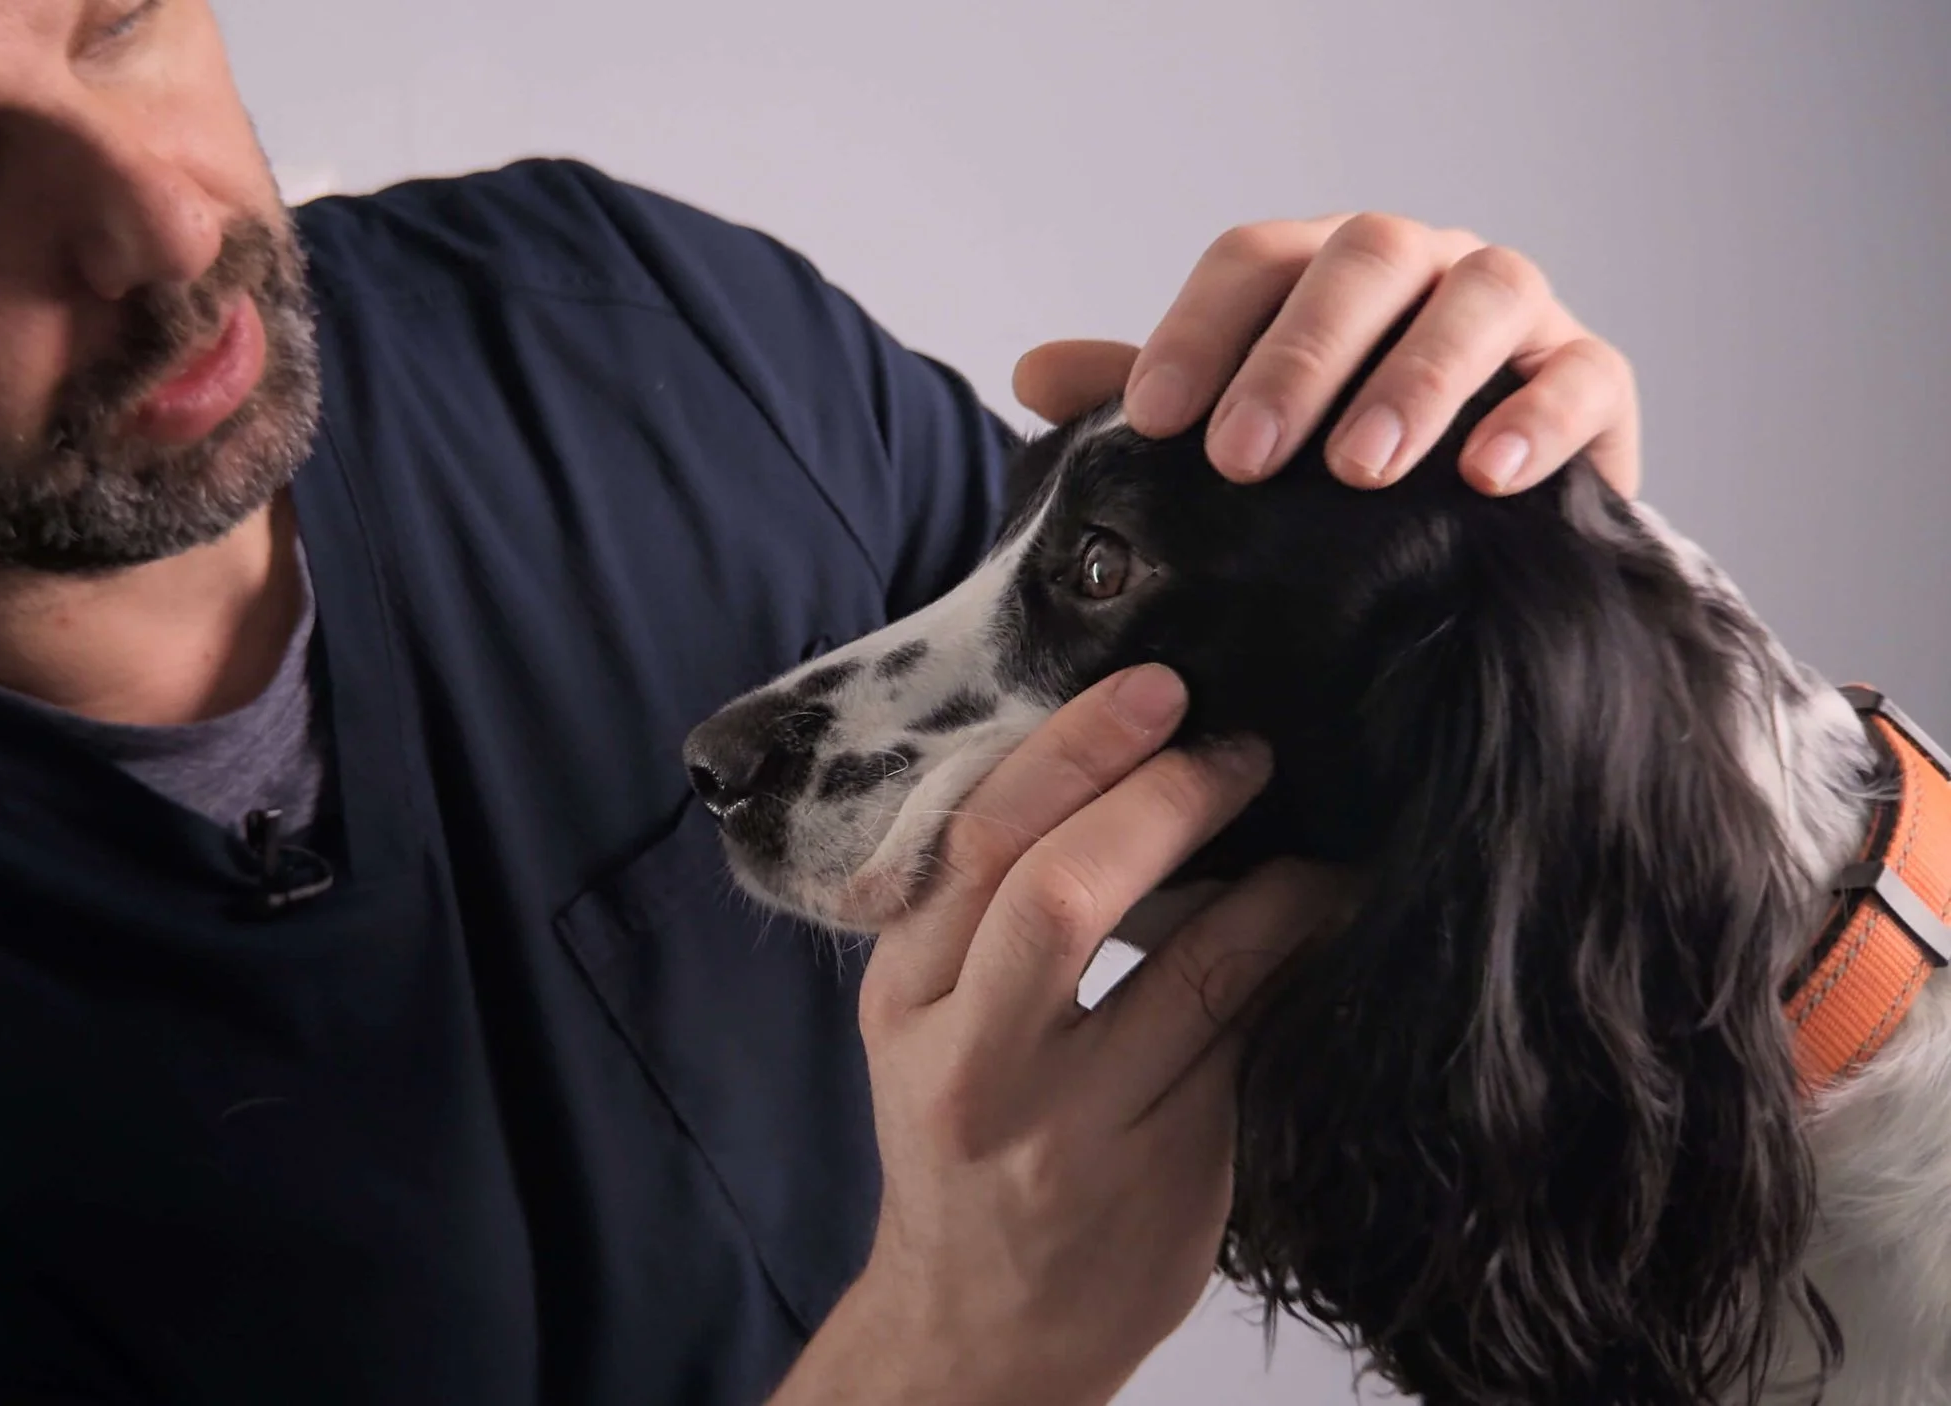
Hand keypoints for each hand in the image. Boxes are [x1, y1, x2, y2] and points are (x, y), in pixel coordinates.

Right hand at [770, 665, 1349, 1405]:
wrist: (981, 1329)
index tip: (1152, 690)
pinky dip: (1291, 964)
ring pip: (1188, 970)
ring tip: (1312, 834)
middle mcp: (971, 1064)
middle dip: (1164, 796)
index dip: (1071, 754)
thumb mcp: (930, 1030)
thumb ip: (987, 918)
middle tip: (1237, 748)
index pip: (974, 846)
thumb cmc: (967, 1147)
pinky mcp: (1160, 1177)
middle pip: (1060, 894)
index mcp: (903, 1002)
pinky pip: (1245, 1043)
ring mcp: (1066, 1131)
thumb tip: (1114, 769)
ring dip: (1269, 882)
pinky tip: (1323, 923)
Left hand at [1010, 213, 1640, 497]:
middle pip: (1366, 260)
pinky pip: (1586, 374)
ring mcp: (1517, 314)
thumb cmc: (1329, 475)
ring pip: (1483, 298)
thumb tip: (1032, 373)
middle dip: (1299, 357)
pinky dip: (1539, 419)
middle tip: (1244, 458)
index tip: (1155, 421)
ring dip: (1416, 380)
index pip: (1255, 260)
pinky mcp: (1594, 379)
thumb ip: (1147, 403)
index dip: (1200, 330)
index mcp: (1321, 269)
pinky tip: (1485, 478)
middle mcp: (1422, 267)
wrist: (1470, 537)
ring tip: (1358, 472)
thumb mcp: (1233, 438)